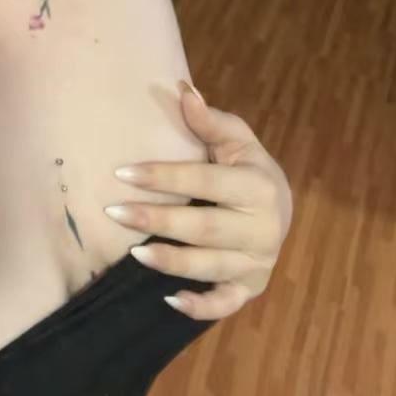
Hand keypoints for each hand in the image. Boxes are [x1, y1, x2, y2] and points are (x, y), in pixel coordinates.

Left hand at [105, 80, 292, 320]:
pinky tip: (169, 299)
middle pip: (206, 228)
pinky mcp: (250, 289)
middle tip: (115, 212)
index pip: (205, 181)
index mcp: (258, 186)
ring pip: (212, 267)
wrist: (280, 208)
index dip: (165, 176)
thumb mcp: (236, 140)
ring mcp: (257, 262)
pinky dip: (201, 307)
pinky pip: (226, 304)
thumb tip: (182, 88)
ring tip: (133, 253)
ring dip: (172, 262)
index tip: (123, 172)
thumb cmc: (247, 168)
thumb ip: (208, 121)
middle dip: (159, 221)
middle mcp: (263, 228)